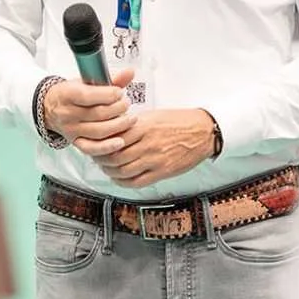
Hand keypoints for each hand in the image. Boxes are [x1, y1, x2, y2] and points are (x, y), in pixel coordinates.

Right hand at [43, 68, 136, 152]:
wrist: (51, 107)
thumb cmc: (71, 92)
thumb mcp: (86, 81)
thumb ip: (110, 78)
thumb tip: (130, 72)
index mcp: (67, 94)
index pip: (88, 96)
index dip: (108, 94)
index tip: (120, 92)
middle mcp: (68, 114)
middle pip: (97, 114)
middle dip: (118, 109)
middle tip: (127, 103)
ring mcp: (71, 130)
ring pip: (98, 132)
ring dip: (118, 126)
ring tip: (130, 119)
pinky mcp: (76, 142)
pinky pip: (92, 148)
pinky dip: (107, 147)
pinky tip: (120, 141)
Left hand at [95, 108, 214, 188]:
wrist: (202, 132)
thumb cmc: (180, 121)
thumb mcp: (154, 115)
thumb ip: (134, 124)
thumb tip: (115, 130)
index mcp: (144, 126)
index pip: (114, 137)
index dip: (101, 142)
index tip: (96, 142)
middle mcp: (148, 144)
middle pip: (115, 156)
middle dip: (102, 159)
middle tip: (97, 157)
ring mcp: (155, 159)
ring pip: (123, 171)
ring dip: (111, 171)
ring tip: (107, 167)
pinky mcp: (161, 172)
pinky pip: (137, 182)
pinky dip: (124, 182)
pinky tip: (120, 178)